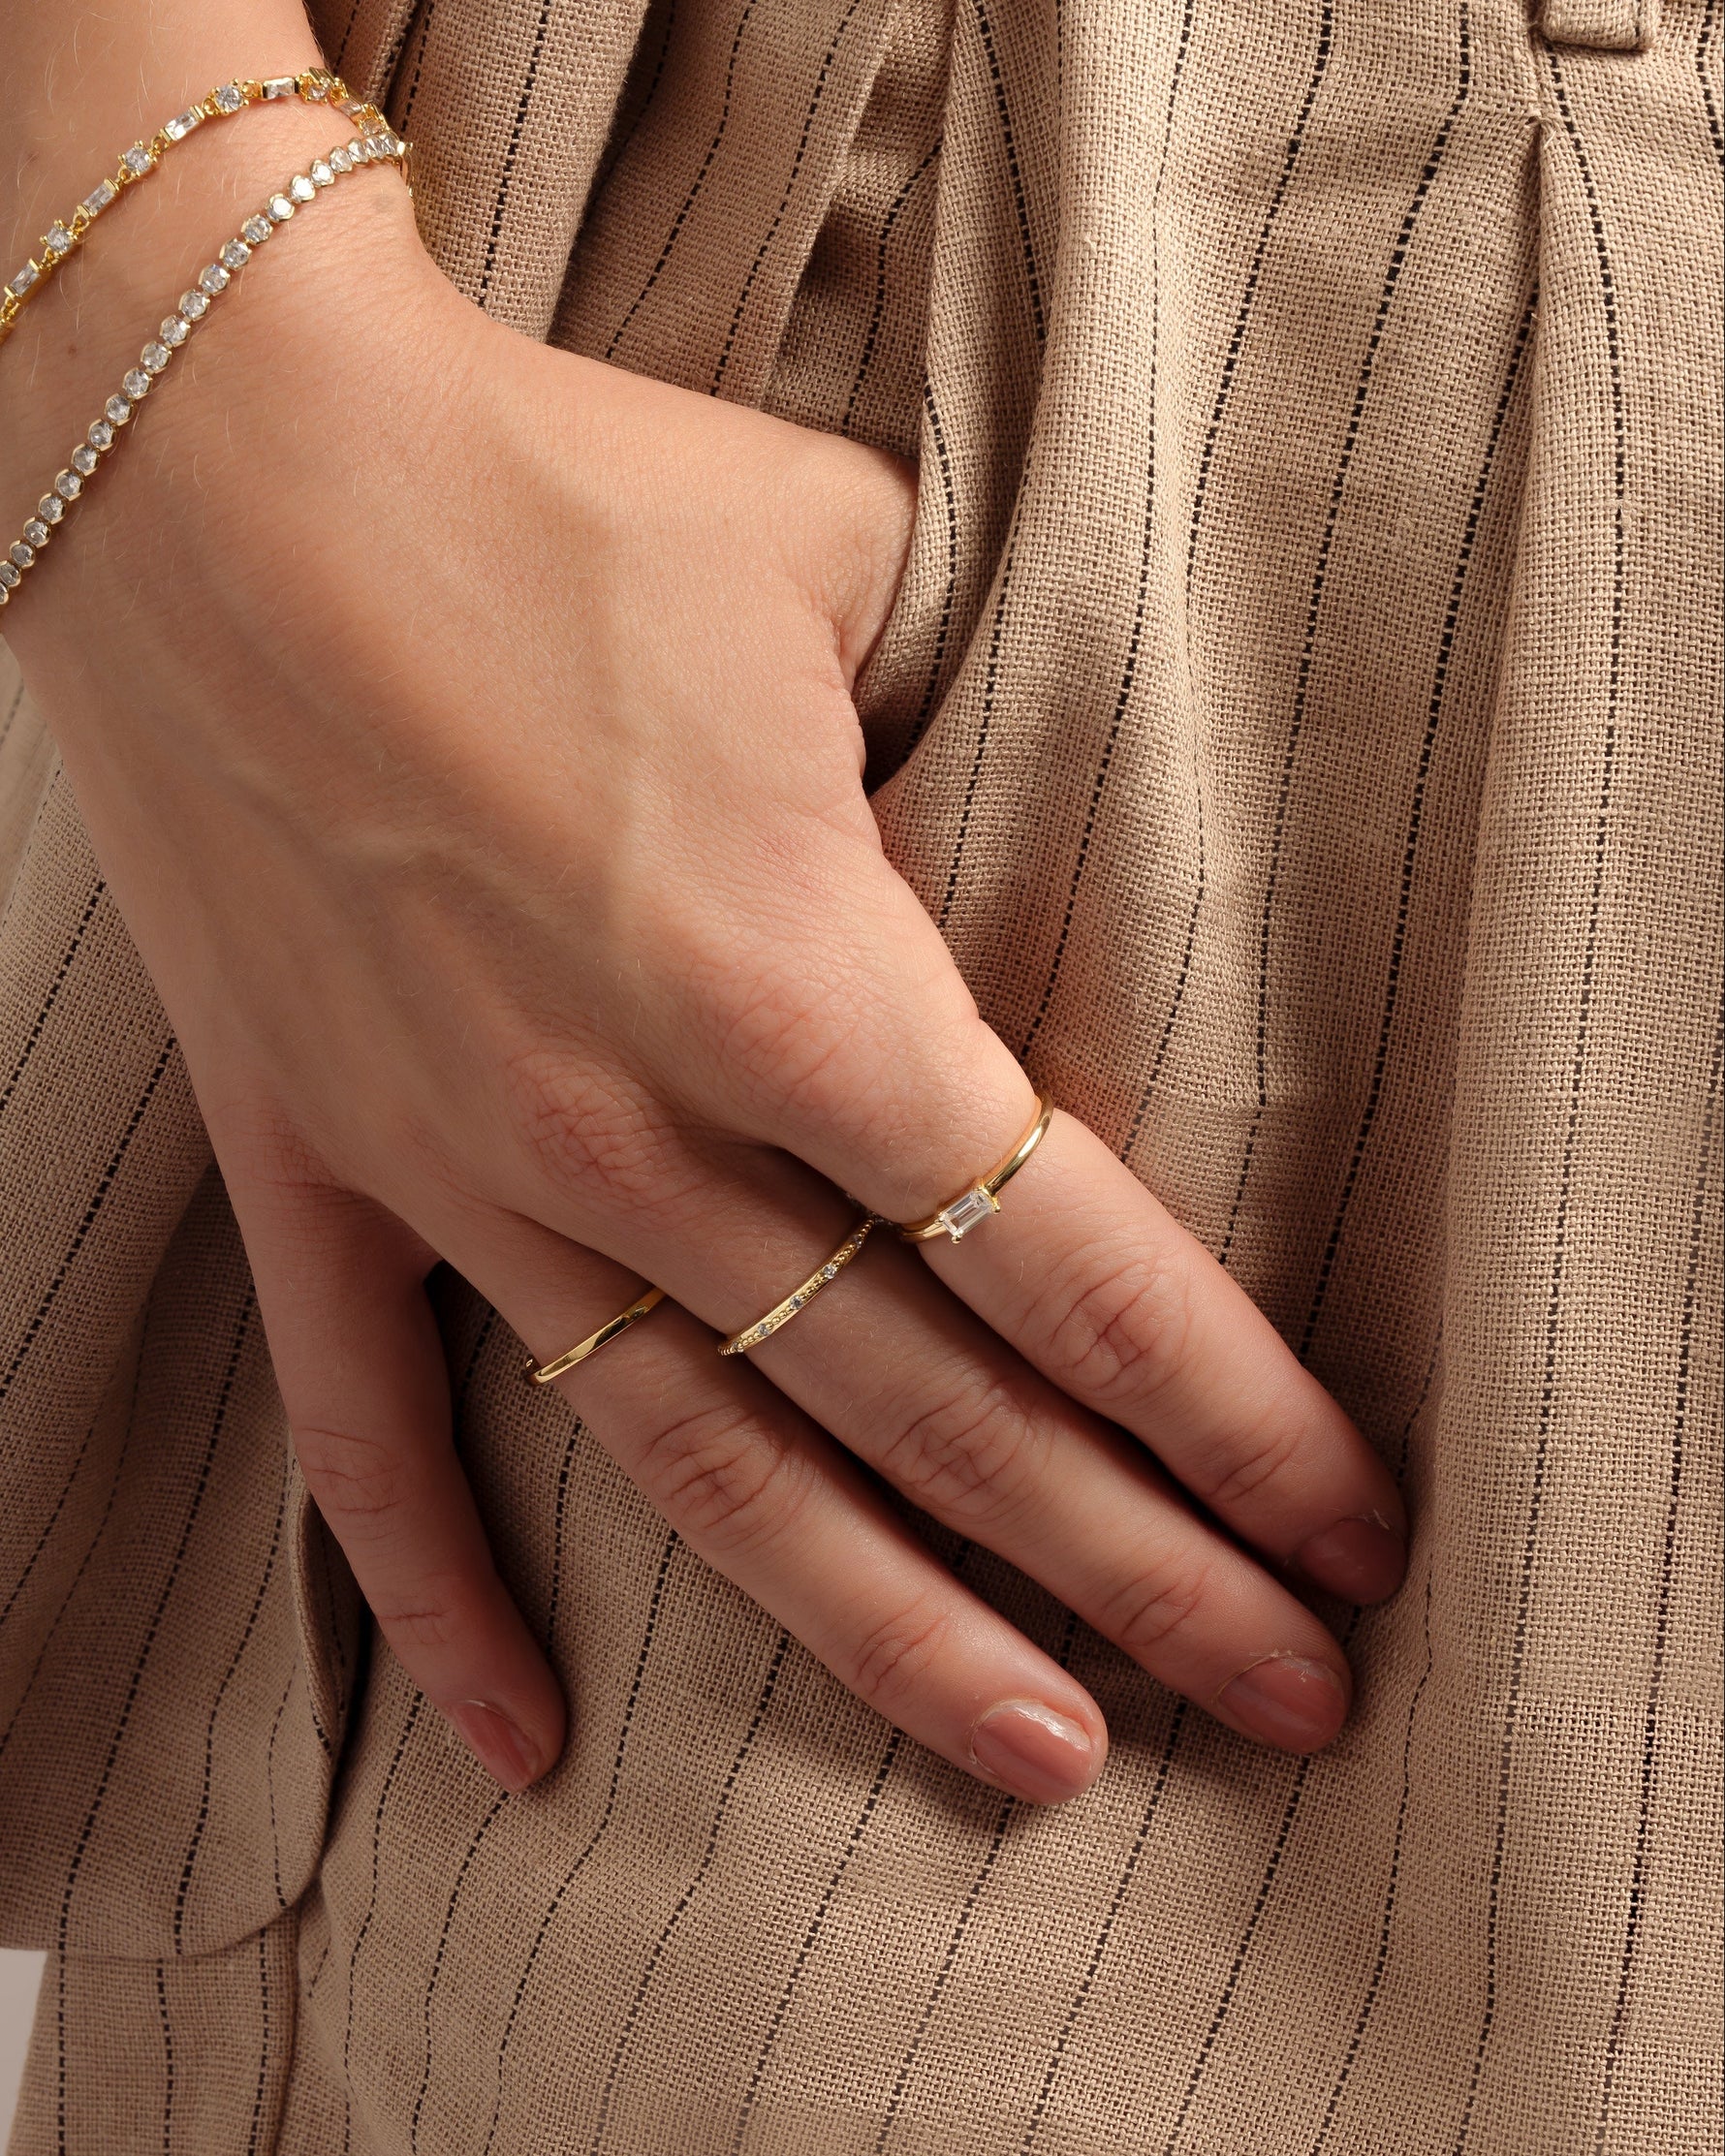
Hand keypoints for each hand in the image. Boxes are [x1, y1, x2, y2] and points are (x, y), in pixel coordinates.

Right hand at [3, 152, 1405, 1803]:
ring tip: (1052, 1757)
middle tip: (1295, 1695)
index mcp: (790, 975)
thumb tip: (1021, 849)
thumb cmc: (546, 480)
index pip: (1066, 1260)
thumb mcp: (840, 562)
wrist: (206, 451)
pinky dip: (440, 1601)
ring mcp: (459, 1171)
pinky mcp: (312, 1164)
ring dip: (891, 1635)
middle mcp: (630, 1124)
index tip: (1343, 1527)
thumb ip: (970, 735)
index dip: (1227, 1412)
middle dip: (1139, 1567)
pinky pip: (368, 1431)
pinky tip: (526, 1750)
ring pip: (707, 1472)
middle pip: (933, 1412)